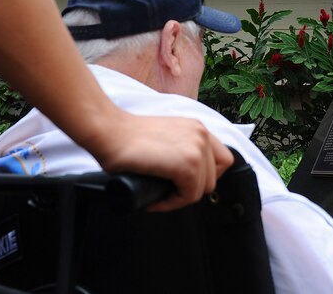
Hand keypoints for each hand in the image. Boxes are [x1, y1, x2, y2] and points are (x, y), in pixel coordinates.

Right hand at [92, 113, 232, 211]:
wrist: (110, 132)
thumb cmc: (127, 137)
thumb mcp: (166, 137)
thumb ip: (182, 148)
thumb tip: (188, 175)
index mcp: (197, 128)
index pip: (222, 160)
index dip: (205, 176)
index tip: (186, 183)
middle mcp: (201, 135)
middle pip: (213, 178)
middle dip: (190, 189)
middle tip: (168, 191)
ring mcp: (196, 149)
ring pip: (201, 190)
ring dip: (180, 198)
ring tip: (159, 195)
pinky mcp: (187, 165)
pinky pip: (189, 196)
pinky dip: (172, 204)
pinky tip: (156, 200)